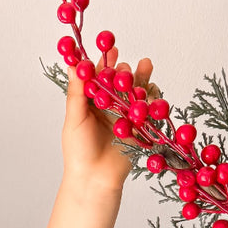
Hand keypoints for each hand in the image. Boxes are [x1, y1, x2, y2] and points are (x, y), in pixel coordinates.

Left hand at [62, 49, 158, 190]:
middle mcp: (109, 104)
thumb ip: (77, 92)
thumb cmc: (79, 152)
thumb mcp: (74, 119)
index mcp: (91, 101)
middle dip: (124, 70)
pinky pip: (150, 106)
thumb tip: (73, 65)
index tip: (109, 47)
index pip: (98, 75)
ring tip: (145, 66)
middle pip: (120, 79)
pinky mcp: (140, 125)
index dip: (104, 60)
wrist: (96, 179)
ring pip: (137, 89)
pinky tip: (152, 90)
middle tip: (124, 68)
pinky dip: (153, 96)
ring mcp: (126, 114)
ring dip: (141, 77)